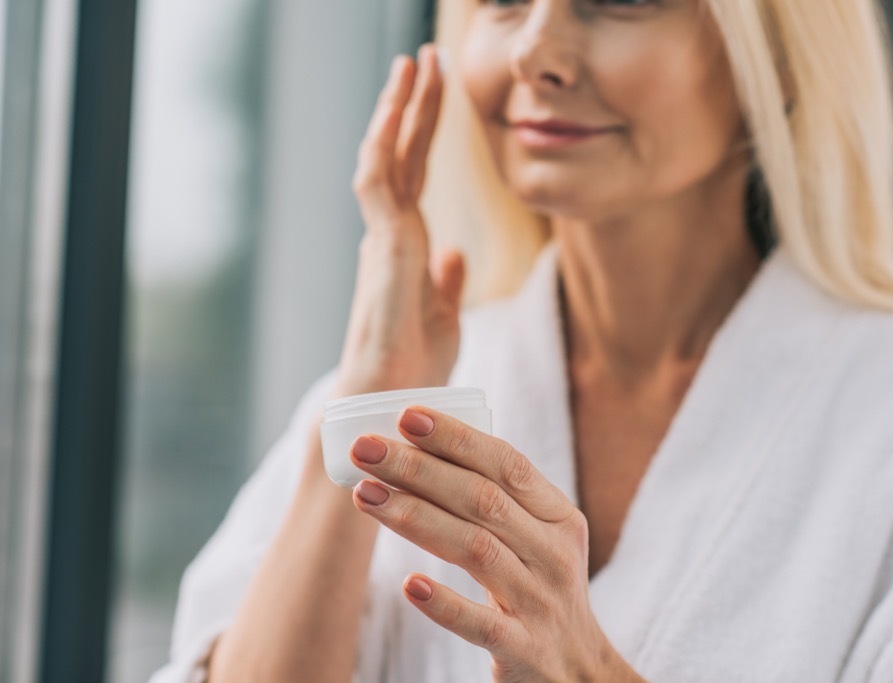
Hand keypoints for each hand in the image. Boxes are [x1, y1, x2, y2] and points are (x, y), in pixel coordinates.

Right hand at [337, 44, 463, 396]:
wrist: (392, 398)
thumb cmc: (414, 367)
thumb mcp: (443, 316)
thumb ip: (446, 281)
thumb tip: (454, 253)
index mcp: (404, 247)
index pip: (414, 175)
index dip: (423, 132)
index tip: (435, 92)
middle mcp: (389, 234)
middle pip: (400, 155)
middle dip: (413, 105)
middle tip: (425, 57)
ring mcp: (384, 238)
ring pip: (385, 156)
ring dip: (399, 109)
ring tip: (414, 63)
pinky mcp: (384, 247)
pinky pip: (379, 181)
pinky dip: (386, 142)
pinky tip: (397, 107)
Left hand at [348, 408, 643, 681]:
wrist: (580, 674)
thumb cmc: (541, 592)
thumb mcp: (539, 540)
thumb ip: (501, 501)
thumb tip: (420, 450)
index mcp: (559, 518)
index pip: (508, 464)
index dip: (457, 438)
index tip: (406, 415)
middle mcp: (553, 554)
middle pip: (482, 499)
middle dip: (418, 469)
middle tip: (365, 450)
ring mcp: (540, 601)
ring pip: (475, 549)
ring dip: (415, 517)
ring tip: (365, 495)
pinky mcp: (523, 647)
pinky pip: (480, 622)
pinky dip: (444, 602)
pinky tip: (408, 584)